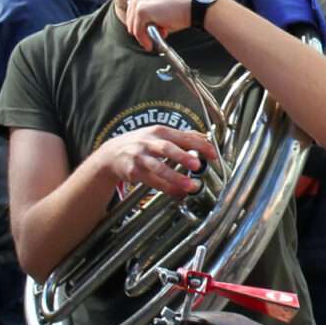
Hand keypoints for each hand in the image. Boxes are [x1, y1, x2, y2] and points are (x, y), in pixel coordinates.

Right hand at [89, 125, 217, 195]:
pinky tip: (177, 192)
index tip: (214, 154)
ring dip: (175, 177)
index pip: (184, 136)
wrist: (111, 153)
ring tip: (189, 186)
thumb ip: (182, 136)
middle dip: (183, 156)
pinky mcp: (133, 171)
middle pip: (168, 148)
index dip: (200, 145)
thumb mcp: (159, 135)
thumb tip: (205, 138)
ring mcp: (140, 157)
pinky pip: (152, 181)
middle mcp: (149, 142)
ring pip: (158, 167)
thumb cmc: (141, 143)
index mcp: (160, 131)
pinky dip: (165, 187)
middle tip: (198, 165)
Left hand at [121, 0, 203, 49]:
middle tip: (157, 32)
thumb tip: (144, 23)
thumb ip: (151, 7)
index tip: (149, 27)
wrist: (195, 3)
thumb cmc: (184, 3)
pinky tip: (150, 44)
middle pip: (131, 17)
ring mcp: (138, 0)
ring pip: (133, 26)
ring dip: (144, 35)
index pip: (133, 8)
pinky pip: (138, 31)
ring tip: (158, 35)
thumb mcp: (163, 0)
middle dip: (143, 28)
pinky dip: (144, 40)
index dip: (142, 20)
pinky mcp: (141, 11)